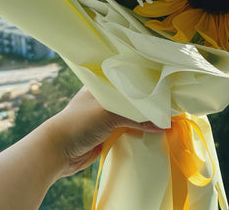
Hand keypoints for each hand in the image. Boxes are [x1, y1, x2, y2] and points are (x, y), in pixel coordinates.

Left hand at [42, 87, 162, 176]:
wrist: (57, 152)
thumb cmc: (78, 122)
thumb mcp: (108, 113)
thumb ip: (135, 116)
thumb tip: (164, 123)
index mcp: (102, 83)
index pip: (128, 76)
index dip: (145, 79)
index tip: (165, 81)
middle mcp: (105, 96)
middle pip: (132, 96)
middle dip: (148, 100)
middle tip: (171, 99)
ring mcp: (106, 114)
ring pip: (132, 113)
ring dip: (146, 117)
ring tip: (168, 115)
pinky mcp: (108, 132)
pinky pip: (129, 128)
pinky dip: (141, 130)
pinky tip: (155, 130)